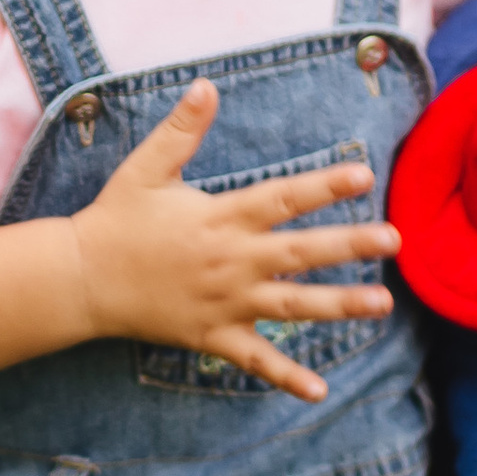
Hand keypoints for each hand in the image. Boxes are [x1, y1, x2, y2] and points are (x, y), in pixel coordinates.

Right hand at [70, 81, 398, 402]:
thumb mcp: (147, 168)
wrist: (82, 279)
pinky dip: (286, 376)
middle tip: (395, 240)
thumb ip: (181, 128)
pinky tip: (320, 390)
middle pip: (300, 252)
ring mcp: (224, 303)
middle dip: (349, 246)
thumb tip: (206, 85)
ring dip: (339, 306)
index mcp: (221, 217)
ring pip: (291, 306)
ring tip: (383, 303)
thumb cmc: (116, 218)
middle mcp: (231, 261)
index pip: (282, 198)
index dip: (324, 185)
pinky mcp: (211, 336)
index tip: (364, 174)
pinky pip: (255, 359)